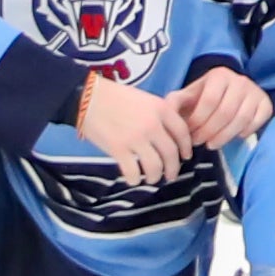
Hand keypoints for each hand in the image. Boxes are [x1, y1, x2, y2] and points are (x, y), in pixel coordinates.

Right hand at [76, 71, 192, 187]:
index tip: (186, 157)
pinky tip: (133, 179)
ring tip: (152, 179)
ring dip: (155, 176)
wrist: (87, 96)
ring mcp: (136, 138)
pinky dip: (135, 179)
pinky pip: (133, 171)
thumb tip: (169, 136)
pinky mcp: (118, 149)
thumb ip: (158, 115)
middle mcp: (152, 124)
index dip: (186, 148)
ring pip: (155, 166)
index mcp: (161, 109)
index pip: (182, 133)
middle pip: (171, 154)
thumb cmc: (115, 96)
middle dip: (173, 168)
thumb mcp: (144, 99)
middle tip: (171, 175)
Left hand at [173, 65, 273, 150]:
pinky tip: (233, 137)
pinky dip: (244, 132)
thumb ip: (175, 102)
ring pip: (241, 119)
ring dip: (225, 136)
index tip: (189, 133)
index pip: (209, 101)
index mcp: (219, 75)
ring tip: (212, 144)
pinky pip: (257, 122)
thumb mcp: (188, 96)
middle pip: (225, 112)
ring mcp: (255, 92)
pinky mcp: (266, 104)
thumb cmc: (204, 97)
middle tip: (199, 142)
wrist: (228, 92)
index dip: (198, 121)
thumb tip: (166, 111)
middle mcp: (240, 80)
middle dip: (210, 131)